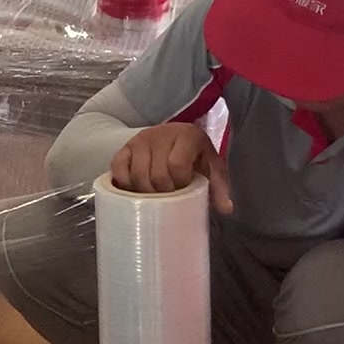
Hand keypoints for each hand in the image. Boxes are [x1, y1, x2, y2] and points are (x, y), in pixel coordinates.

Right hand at [110, 123, 234, 209]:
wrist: (176, 139)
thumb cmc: (196, 157)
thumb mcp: (212, 168)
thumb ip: (219, 187)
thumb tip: (226, 209)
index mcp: (187, 135)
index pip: (177, 165)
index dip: (180, 184)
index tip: (184, 190)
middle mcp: (160, 134)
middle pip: (156, 174)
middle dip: (163, 193)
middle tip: (168, 198)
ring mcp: (140, 140)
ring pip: (136, 174)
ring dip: (144, 193)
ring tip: (154, 198)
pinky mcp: (124, 148)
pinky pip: (118, 170)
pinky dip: (124, 184)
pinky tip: (135, 192)